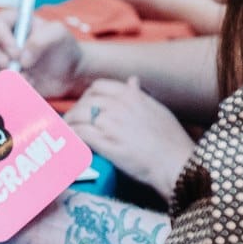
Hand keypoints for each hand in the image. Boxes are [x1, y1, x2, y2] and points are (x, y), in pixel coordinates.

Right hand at [0, 11, 86, 98]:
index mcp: (12, 20)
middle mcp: (1, 37)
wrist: (68, 74)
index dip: (1, 38)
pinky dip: (9, 85)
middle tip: (7, 65)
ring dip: (3, 73)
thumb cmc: (63, 47)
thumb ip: (42, 39)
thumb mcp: (59, 35)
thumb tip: (22, 58)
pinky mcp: (1, 76)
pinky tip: (28, 84)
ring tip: (28, 77)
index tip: (17, 53)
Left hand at [66, 77, 196, 201]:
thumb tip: (132, 80)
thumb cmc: (171, 139)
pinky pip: (79, 134)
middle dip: (76, 112)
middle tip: (73, 123)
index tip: (85, 106)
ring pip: (78, 117)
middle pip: (84, 102)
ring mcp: (110, 124)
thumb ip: (140, 95)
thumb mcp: (157, 109)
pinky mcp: (105, 143)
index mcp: (130, 95)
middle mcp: (118, 106)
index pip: (98, 87)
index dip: (87, 96)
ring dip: (70, 125)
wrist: (175, 162)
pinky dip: (71, 137)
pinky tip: (69, 143)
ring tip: (67, 134)